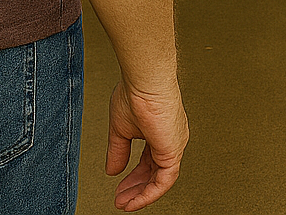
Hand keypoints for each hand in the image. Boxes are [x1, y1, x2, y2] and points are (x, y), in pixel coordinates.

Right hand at [105, 81, 188, 210]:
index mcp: (159, 133)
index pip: (148, 162)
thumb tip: (112, 171)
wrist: (144, 82)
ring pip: (160, 180)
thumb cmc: (135, 94)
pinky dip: (149, 193)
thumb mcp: (120, 129)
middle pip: (154, 173)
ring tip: (124, 204)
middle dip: (135, 188)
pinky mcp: (173, 152)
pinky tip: (135, 200)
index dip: (133, 177)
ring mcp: (174, 146)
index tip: (119, 188)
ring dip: (140, 194)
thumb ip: (118, 151)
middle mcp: (170, 140)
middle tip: (120, 200)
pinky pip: (164, 181)